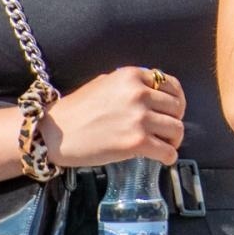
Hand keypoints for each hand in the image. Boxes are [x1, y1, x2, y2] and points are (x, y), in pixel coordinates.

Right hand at [40, 66, 185, 167]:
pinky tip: (162, 158)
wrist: (56, 133)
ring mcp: (139, 118)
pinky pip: (167, 152)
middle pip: (177, 108)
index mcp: (132, 76)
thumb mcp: (106, 83)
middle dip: (174, 121)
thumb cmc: (78, 109)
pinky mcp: (136, 142)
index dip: (175, 100)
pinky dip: (169, 157)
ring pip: (177, 130)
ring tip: (164, 145)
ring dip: (173, 140)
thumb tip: (154, 95)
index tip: (172, 111)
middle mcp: (139, 94)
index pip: (171, 85)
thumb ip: (131, 85)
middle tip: (166, 132)